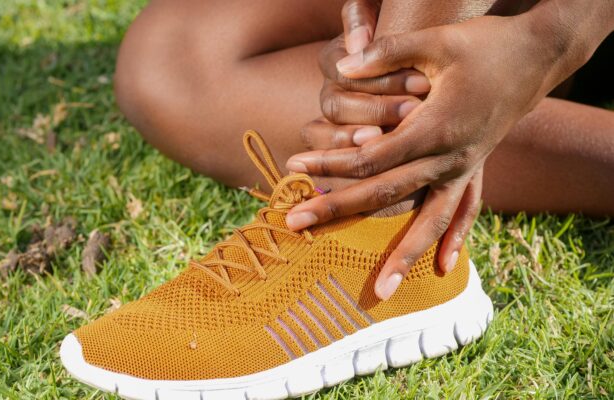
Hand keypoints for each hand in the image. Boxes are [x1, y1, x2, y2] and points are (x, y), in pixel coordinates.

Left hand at [286, 15, 568, 299]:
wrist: (537, 55)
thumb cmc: (484, 45)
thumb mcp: (436, 42)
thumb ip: (386, 52)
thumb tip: (342, 65)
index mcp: (435, 127)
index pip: (370, 157)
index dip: (330, 163)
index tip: (294, 167)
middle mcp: (449, 157)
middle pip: (385, 194)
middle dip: (336, 210)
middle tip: (294, 225)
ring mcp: (465, 168)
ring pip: (429, 220)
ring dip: (403, 255)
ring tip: (382, 291)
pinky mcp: (474, 168)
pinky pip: (464, 211)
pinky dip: (453, 237)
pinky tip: (444, 266)